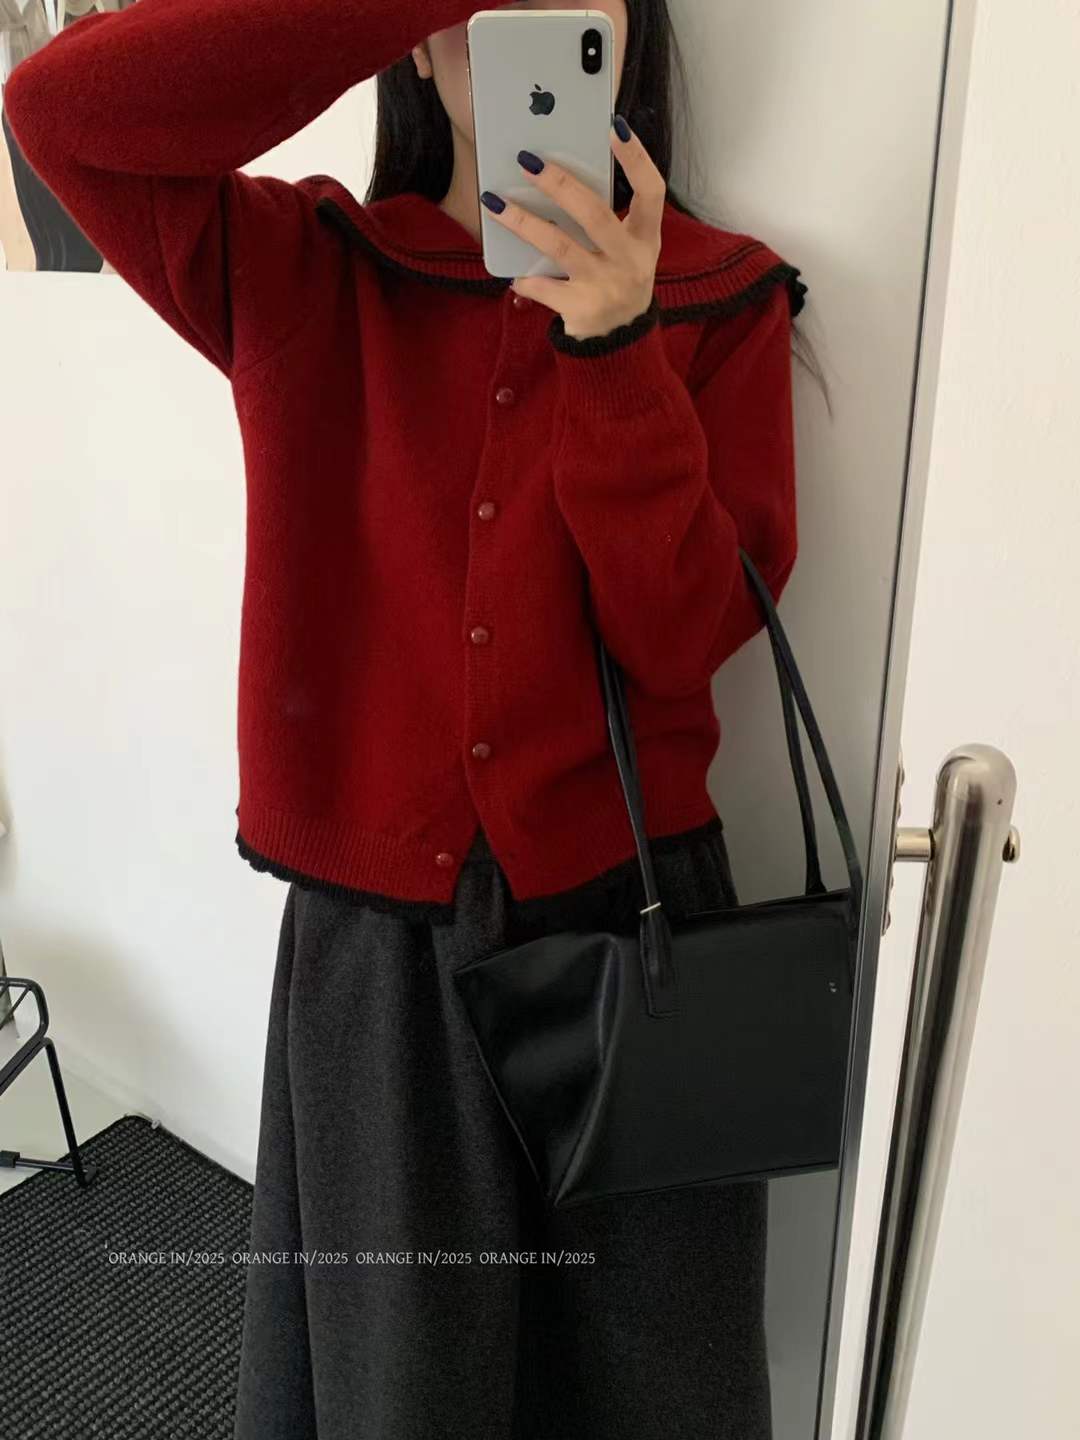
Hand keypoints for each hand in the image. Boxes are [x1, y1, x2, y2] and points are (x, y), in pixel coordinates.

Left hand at [480, 115, 664, 341]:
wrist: (620, 342)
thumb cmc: (617, 280)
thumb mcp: (626, 249)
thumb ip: (604, 218)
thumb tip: (555, 175)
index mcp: (645, 238)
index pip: (651, 191)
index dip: (636, 159)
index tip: (614, 127)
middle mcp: (630, 261)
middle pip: (595, 215)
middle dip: (560, 185)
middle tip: (528, 160)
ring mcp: (606, 286)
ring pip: (560, 247)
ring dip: (524, 223)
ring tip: (493, 202)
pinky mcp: (582, 309)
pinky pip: (545, 288)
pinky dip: (526, 279)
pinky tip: (511, 272)